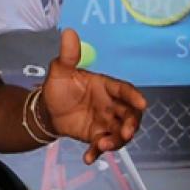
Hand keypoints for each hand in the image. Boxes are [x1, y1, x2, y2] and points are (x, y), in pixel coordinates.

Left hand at [41, 29, 146, 163]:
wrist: (46, 110)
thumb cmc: (58, 87)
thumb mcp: (60, 71)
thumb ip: (68, 55)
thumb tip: (69, 32)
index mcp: (106, 86)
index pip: (124, 89)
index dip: (134, 96)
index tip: (142, 104)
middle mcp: (110, 104)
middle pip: (129, 114)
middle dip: (131, 124)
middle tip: (126, 133)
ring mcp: (105, 121)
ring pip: (120, 132)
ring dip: (116, 141)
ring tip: (102, 146)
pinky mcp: (97, 136)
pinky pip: (102, 145)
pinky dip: (97, 152)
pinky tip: (89, 157)